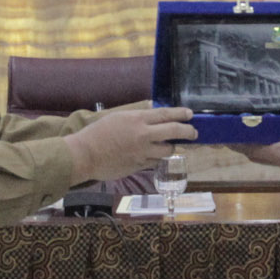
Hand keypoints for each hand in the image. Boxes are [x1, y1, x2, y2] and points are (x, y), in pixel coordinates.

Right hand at [66, 106, 198, 181]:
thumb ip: (137, 116)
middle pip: (174, 132)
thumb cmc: (97, 133)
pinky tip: (153, 156)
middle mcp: (143, 135)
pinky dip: (156, 158)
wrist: (85, 155)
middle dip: (188, 131)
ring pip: (168, 150)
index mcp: (137, 119)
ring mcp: (142, 152)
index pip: (166, 114)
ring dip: (171, 147)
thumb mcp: (118, 117)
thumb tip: (152, 112)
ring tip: (169, 146)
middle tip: (194, 132)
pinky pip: (154, 162)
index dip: (181, 114)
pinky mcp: (139, 166)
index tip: (190, 114)